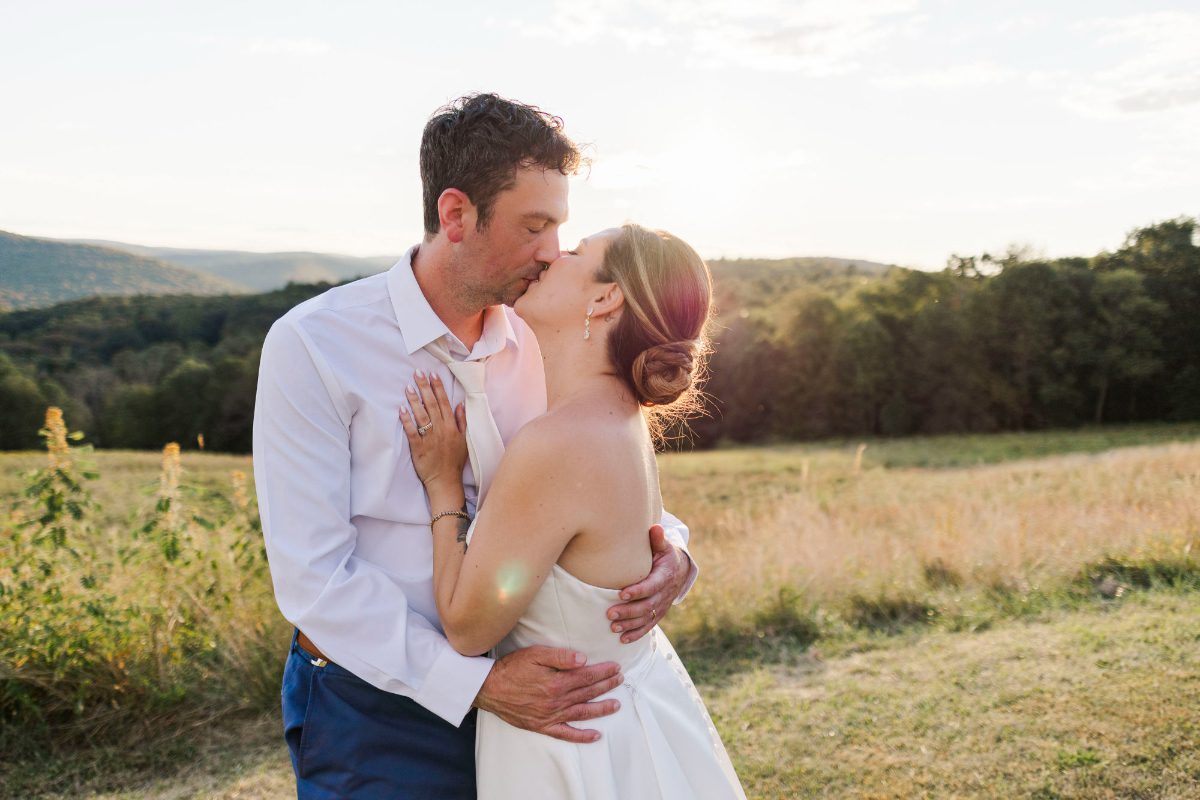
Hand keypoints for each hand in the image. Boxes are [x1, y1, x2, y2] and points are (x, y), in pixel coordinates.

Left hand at [400, 371, 467, 489]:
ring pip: (422, 415)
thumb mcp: (464, 440)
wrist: (446, 481)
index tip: (432, 375)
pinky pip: (412, 431)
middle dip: (425, 388)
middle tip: (417, 373)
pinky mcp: (419, 448)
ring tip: (408, 387)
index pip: (445, 403)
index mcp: (452, 427)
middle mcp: (441, 430)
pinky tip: (402, 409)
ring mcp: (430, 438)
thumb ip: (462, 421)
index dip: (438, 388)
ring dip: (415, 400)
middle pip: (432, 405)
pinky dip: (407, 420)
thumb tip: (460, 404)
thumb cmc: (454, 461)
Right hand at [474, 645, 623, 742]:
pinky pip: (566, 734)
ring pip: (582, 713)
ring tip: (616, 705)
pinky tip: (595, 736)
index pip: (587, 676)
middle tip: (619, 680)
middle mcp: (557, 701)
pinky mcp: (542, 726)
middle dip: (606, 685)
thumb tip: (583, 659)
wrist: (489, 689)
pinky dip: (581, 736)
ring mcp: (550, 716)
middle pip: (587, 693)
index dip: (603, 672)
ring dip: (601, 709)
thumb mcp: (535, 654)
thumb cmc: (511, 668)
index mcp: (557, 682)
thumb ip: (560, 656)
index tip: (615, 667)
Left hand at [606, 524, 689, 642]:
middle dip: (628, 611)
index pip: (651, 586)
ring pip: (646, 618)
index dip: (638, 591)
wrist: (679, 570)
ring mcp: (662, 605)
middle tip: (609, 613)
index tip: (621, 594)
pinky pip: (648, 626)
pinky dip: (636, 634)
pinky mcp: (658, 613)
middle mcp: (665, 593)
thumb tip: (655, 528)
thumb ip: (657, 539)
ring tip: (612, 627)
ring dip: (629, 624)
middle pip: (647, 605)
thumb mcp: (663, 546)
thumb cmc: (664, 555)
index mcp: (665, 576)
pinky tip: (623, 639)